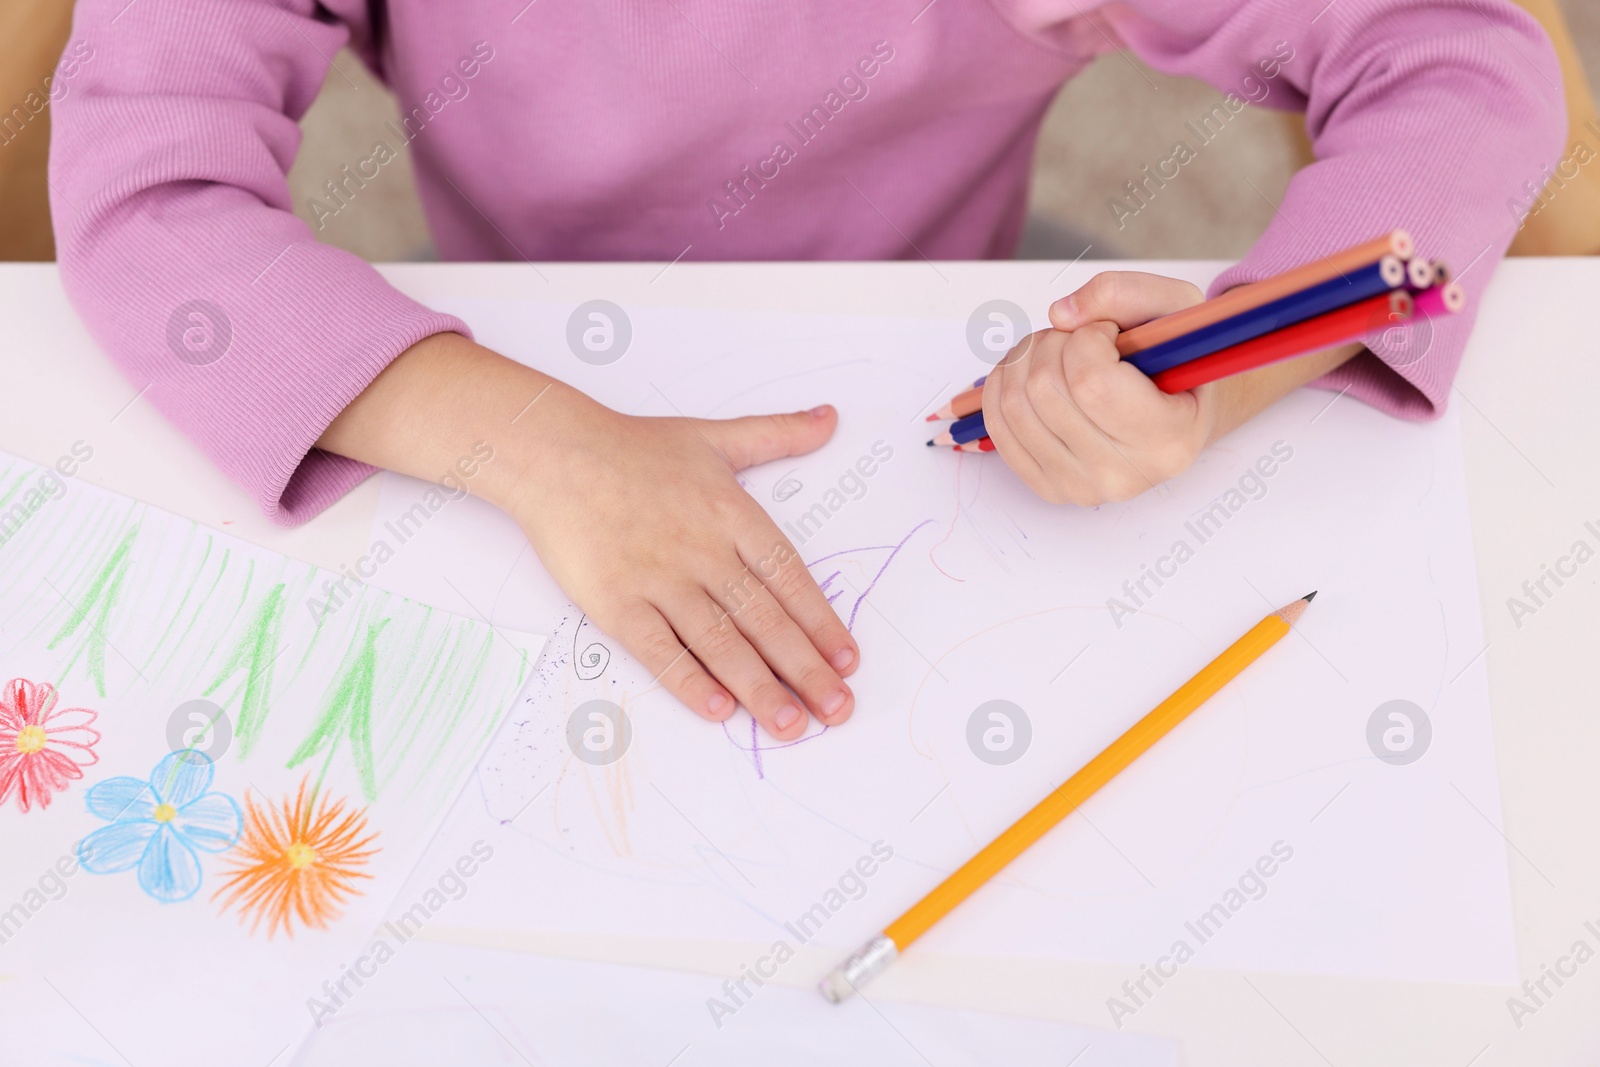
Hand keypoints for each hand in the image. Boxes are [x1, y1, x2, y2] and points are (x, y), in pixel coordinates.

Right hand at [319, 332, 858, 740]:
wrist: (554, 453)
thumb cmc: (634, 448)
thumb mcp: (715, 436)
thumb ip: (778, 434)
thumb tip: (830, 418)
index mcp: (733, 515)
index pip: (789, 578)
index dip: (821, 622)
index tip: (847, 659)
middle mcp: (704, 551)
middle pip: (765, 619)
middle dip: (806, 669)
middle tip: (837, 709)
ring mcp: (660, 579)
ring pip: (720, 642)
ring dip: (759, 688)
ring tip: (790, 724)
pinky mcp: (617, 602)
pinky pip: (659, 649)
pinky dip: (689, 680)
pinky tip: (717, 709)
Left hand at [982, 272, 1215, 504]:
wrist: (1178, 418)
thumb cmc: (1178, 365)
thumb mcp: (1176, 310)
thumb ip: (1125, 293)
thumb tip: (1060, 314)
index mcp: (1168, 437)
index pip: (1091, 380)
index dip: (1086, 337)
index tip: (1107, 331)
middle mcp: (1123, 475)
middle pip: (1045, 390)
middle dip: (1052, 342)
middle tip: (1077, 336)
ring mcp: (1081, 488)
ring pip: (1014, 404)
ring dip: (1025, 359)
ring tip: (1056, 350)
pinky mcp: (1048, 488)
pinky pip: (999, 428)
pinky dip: (1003, 385)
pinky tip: (1029, 371)